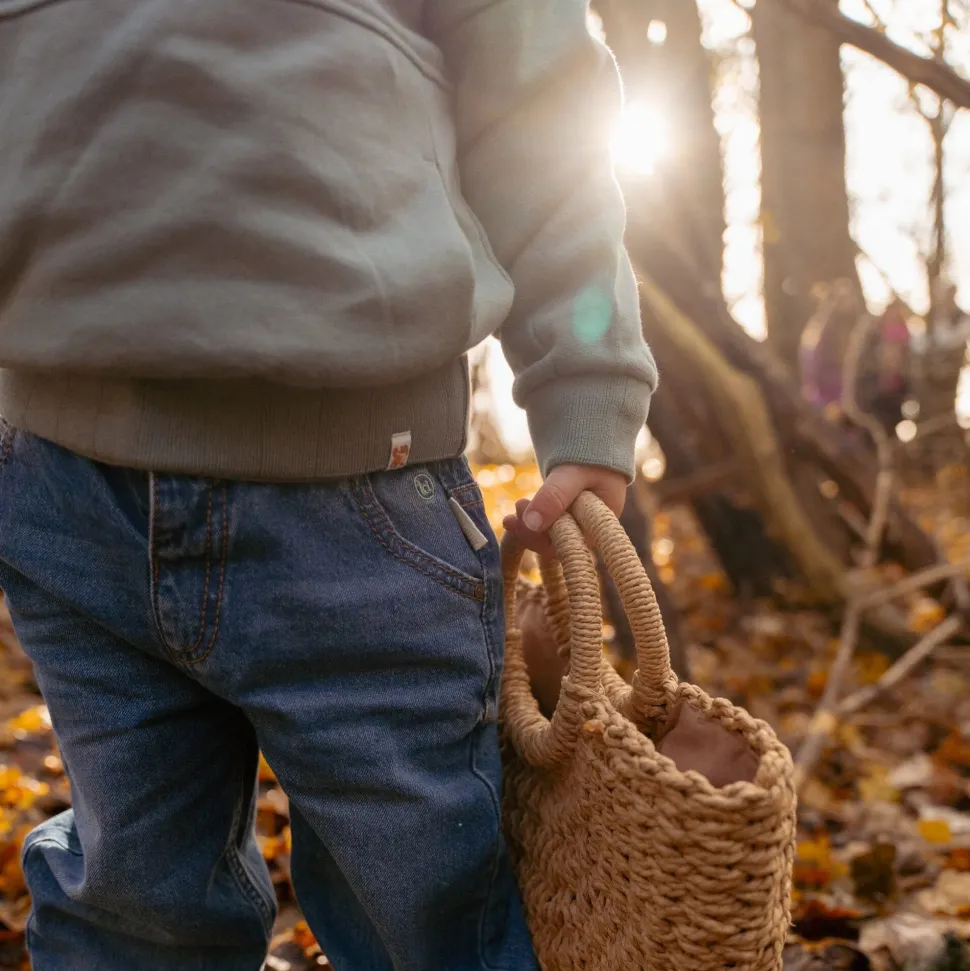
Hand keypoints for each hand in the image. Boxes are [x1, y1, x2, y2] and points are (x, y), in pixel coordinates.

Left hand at [502, 464, 626, 558]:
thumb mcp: (573, 474)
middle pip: (556, 544)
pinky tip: (513, 517)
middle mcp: (589, 530)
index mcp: (601, 524)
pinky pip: (545, 527)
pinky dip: (529, 522)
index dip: (543, 540)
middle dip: (532, 531)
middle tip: (518, 505)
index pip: (570, 545)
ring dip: (528, 526)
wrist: (594, 443)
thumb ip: (555, 496)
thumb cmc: (590, 458)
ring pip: (548, 537)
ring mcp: (577, 525)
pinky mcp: (565, 518)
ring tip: (518, 505)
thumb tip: (531, 523)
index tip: (525, 521)